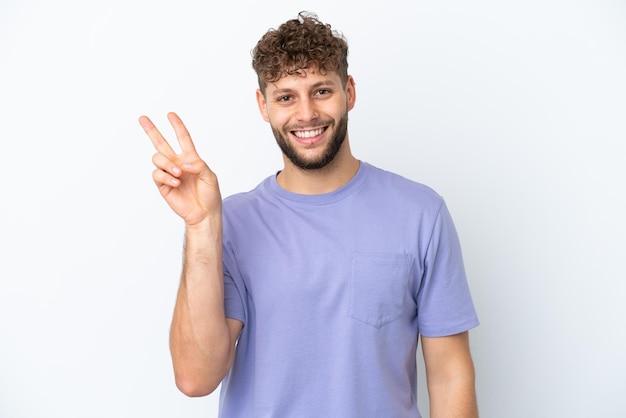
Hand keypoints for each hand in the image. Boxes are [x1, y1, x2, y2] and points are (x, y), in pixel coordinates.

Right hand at [139, 112, 220, 226]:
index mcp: (190, 158)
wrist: (204, 213)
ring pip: (157, 158)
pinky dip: (166, 177)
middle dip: (152, 130)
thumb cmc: (210, 195)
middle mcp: (177, 163)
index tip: (170, 114)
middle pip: (161, 143)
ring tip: (178, 173)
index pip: (183, 138)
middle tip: (142, 118)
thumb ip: (199, 166)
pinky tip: (176, 183)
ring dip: (167, 164)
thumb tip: (182, 163)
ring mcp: (169, 174)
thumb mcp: (210, 177)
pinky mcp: (162, 185)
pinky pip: (157, 174)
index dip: (177, 126)